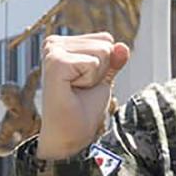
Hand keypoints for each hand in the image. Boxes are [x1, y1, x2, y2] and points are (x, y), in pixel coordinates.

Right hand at [36, 32, 129, 159]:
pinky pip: (94, 63)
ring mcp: (52, 51)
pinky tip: (71, 90)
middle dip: (102, 70)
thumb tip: (123, 46)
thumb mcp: (103, 79)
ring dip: (96, 77)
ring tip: (75, 90)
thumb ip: (114, 60)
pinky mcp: (55, 62)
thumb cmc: (81, 109)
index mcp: (62, 43)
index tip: (84, 83)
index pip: (105, 39)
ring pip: (103, 51)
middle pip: (106, 43)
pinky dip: (90, 81)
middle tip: (80, 88)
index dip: (105, 66)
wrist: (68, 136)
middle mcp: (53, 43)